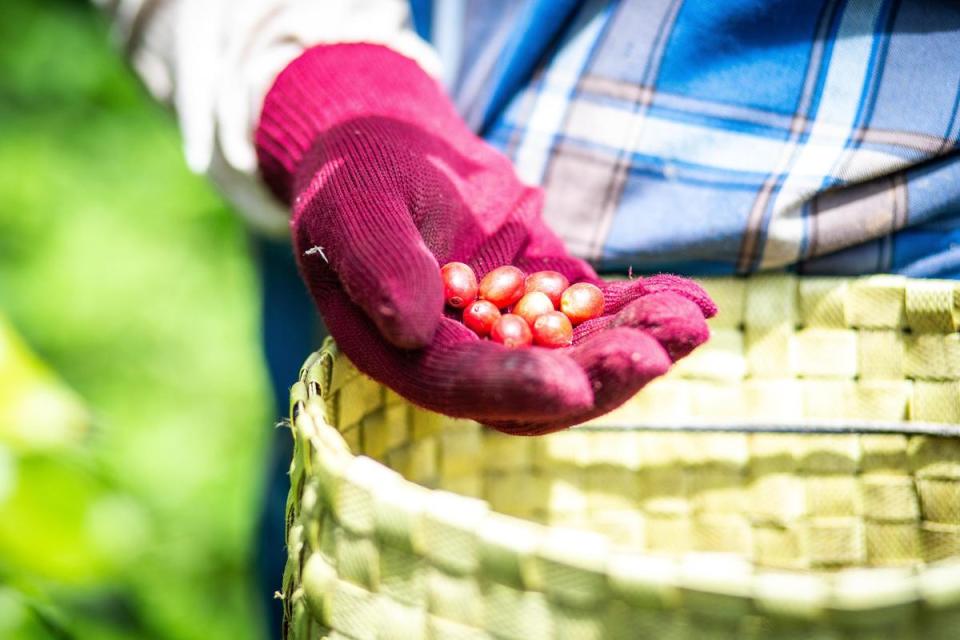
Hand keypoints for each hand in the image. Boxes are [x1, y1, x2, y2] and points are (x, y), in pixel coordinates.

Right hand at [256, 44, 714, 433]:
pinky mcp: (549, 295)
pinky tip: (693, 300)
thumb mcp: (354, 209)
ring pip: (581, 354)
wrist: (393, 150)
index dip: (515, 387)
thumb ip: (377, 266)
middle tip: (654, 353)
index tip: (570, 386)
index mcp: (407, 351)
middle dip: (599, 373)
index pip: (462, 383)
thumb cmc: (358, 178)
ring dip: (636, 344)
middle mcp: (465, 354)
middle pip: (539, 385)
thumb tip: (411, 328)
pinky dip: (644, 306)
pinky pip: (601, 310)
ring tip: (689, 323)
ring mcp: (513, 328)